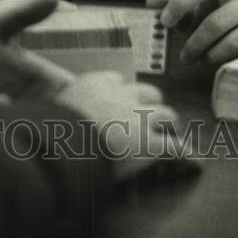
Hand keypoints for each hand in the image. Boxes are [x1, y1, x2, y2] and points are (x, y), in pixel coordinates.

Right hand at [56, 72, 178, 180]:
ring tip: (171, 132)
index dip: (119, 91)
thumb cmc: (52, 128)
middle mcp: (121, 96)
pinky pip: (174, 146)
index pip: (115, 79)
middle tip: (150, 115)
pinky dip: (182, 152)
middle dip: (151, 103)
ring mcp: (139, 118)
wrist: (65, 144)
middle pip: (147, 92)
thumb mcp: (51, 107)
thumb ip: (61, 106)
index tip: (119, 99)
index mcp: (95, 84)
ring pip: (166, 114)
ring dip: (168, 124)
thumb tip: (49, 114)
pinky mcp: (150, 143)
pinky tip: (188, 158)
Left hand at [147, 0, 237, 64]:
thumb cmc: (215, 17)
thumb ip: (171, 2)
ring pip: (216, 22)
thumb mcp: (192, 9)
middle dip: (180, 4)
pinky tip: (207, 59)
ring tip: (186, 56)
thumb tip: (151, 2)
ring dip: (195, 43)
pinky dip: (214, 54)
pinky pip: (232, 42)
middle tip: (164, 22)